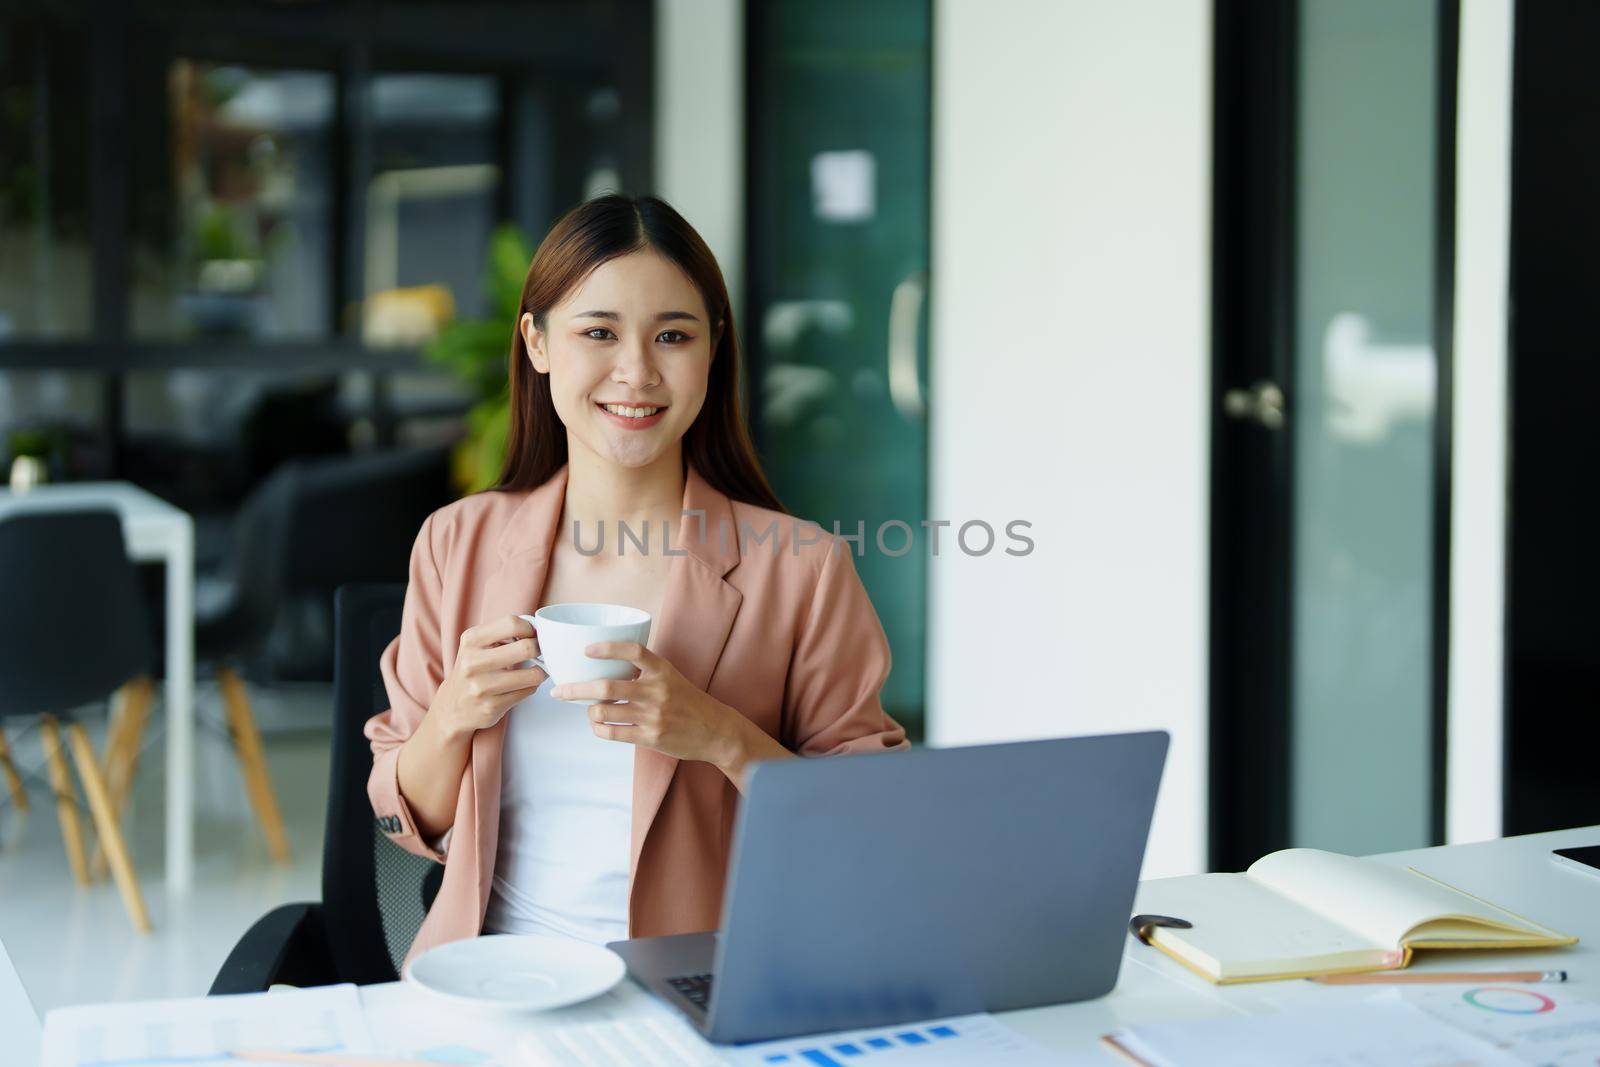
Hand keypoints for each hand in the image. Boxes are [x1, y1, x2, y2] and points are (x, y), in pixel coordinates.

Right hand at [430, 615, 547, 738]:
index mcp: (471, 640)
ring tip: (535, 671)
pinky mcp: (491, 707)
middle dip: (539, 650)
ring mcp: (481, 687)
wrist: (452, 707)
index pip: (512, 623)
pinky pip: (527, 692)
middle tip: (540, 652)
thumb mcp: (477, 645)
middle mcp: (473, 662)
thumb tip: (537, 628)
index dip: (530, 628)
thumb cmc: (473, 671)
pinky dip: (530, 687)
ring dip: (539, 672)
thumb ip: (502, 633)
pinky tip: (523, 686)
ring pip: (532, 675)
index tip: (532, 635)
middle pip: (526, 648)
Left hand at [552, 642, 791, 787]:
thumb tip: (607, 664)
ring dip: (589, 712)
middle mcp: (657, 691)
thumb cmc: (688, 701)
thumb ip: (645, 670)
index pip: (633, 651)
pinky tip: (599, 726)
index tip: (586, 649)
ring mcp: (653, 716)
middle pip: (606, 687)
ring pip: (604, 712)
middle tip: (558, 691)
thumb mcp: (671, 677)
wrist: (715, 731)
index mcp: (662, 670)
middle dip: (575, 689)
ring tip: (590, 710)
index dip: (607, 648)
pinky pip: (613, 734)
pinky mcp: (650, 737)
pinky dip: (599, 729)